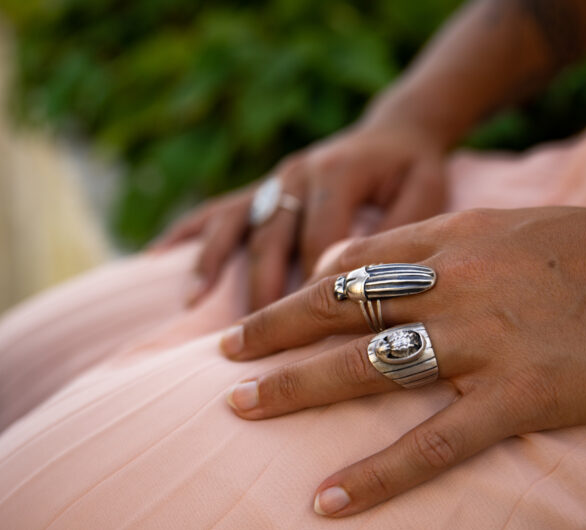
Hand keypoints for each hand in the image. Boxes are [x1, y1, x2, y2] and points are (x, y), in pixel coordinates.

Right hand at [150, 121, 446, 309]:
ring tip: (192, 303)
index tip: (305, 336)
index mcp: (339, 173)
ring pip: (237, 223)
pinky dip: (187, 233)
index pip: (320, 238)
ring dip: (213, 263)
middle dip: (260, 289)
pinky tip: (158, 257)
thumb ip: (404, 231)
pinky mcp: (263, 186)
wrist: (394, 132)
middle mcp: (299, 173)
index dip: (313, 286)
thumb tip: (374, 282)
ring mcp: (275, 178)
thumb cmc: (414, 169)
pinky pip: (217, 208)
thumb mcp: (427, 191)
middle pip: (271, 238)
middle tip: (248, 340)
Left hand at [219, 206, 585, 516]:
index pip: (352, 266)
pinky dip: (375, 476)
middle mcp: (458, 283)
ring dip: (298, 388)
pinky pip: (434, 444)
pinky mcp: (522, 398)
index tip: (258, 315)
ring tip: (242, 408)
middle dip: (274, 332)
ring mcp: (485, 341)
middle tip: (224, 354)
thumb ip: (426, 238)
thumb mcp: (508, 225)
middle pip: (341, 309)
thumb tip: (349, 260)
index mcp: (456, 238)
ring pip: (367, 367)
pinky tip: (326, 500)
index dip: (295, 293)